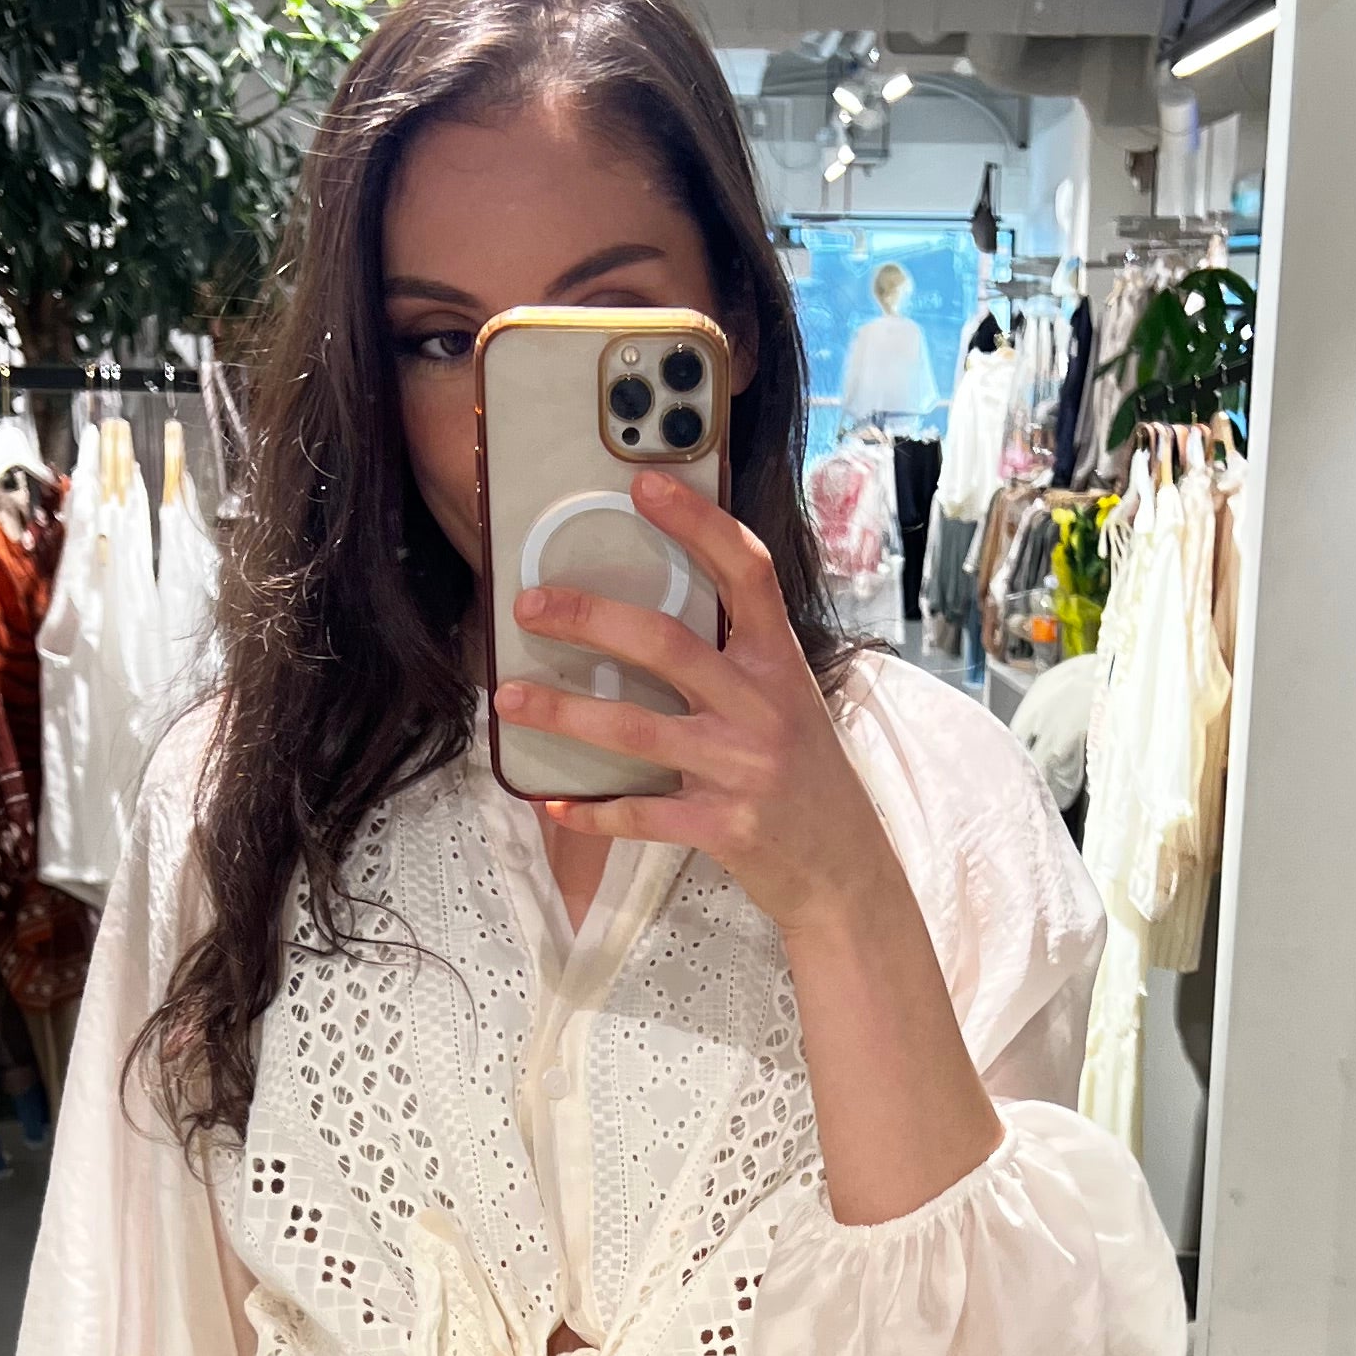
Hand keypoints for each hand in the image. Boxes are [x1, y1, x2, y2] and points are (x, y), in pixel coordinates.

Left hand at [494, 471, 903, 944]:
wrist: (845, 871)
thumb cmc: (805, 776)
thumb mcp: (789, 702)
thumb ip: (736, 660)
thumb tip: (648, 618)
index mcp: (780, 661)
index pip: (745, 571)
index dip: (697, 522)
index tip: (645, 485)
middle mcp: (763, 705)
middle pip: (666, 643)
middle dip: (589, 618)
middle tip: (530, 605)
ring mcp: (742, 767)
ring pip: (637, 728)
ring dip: (564, 712)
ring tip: (510, 697)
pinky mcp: (724, 827)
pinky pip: (642, 814)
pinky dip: (592, 810)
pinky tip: (551, 801)